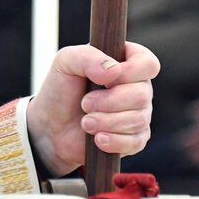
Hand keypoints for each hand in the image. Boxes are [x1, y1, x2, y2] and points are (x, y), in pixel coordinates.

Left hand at [27, 42, 159, 173]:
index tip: (104, 79)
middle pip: (142, 94)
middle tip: (85, 104)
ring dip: (106, 121)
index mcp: (126, 63)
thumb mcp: (65, 62)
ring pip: (138, 119)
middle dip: (108, 101)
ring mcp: (139, 114)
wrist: (51, 126)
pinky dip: (114, 141)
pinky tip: (97, 139)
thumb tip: (114, 70)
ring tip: (85, 122)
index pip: (147, 64)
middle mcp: (138, 87)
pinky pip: (135, 142)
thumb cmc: (61, 90)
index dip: (130, 72)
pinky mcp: (135, 139)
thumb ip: (87, 56)